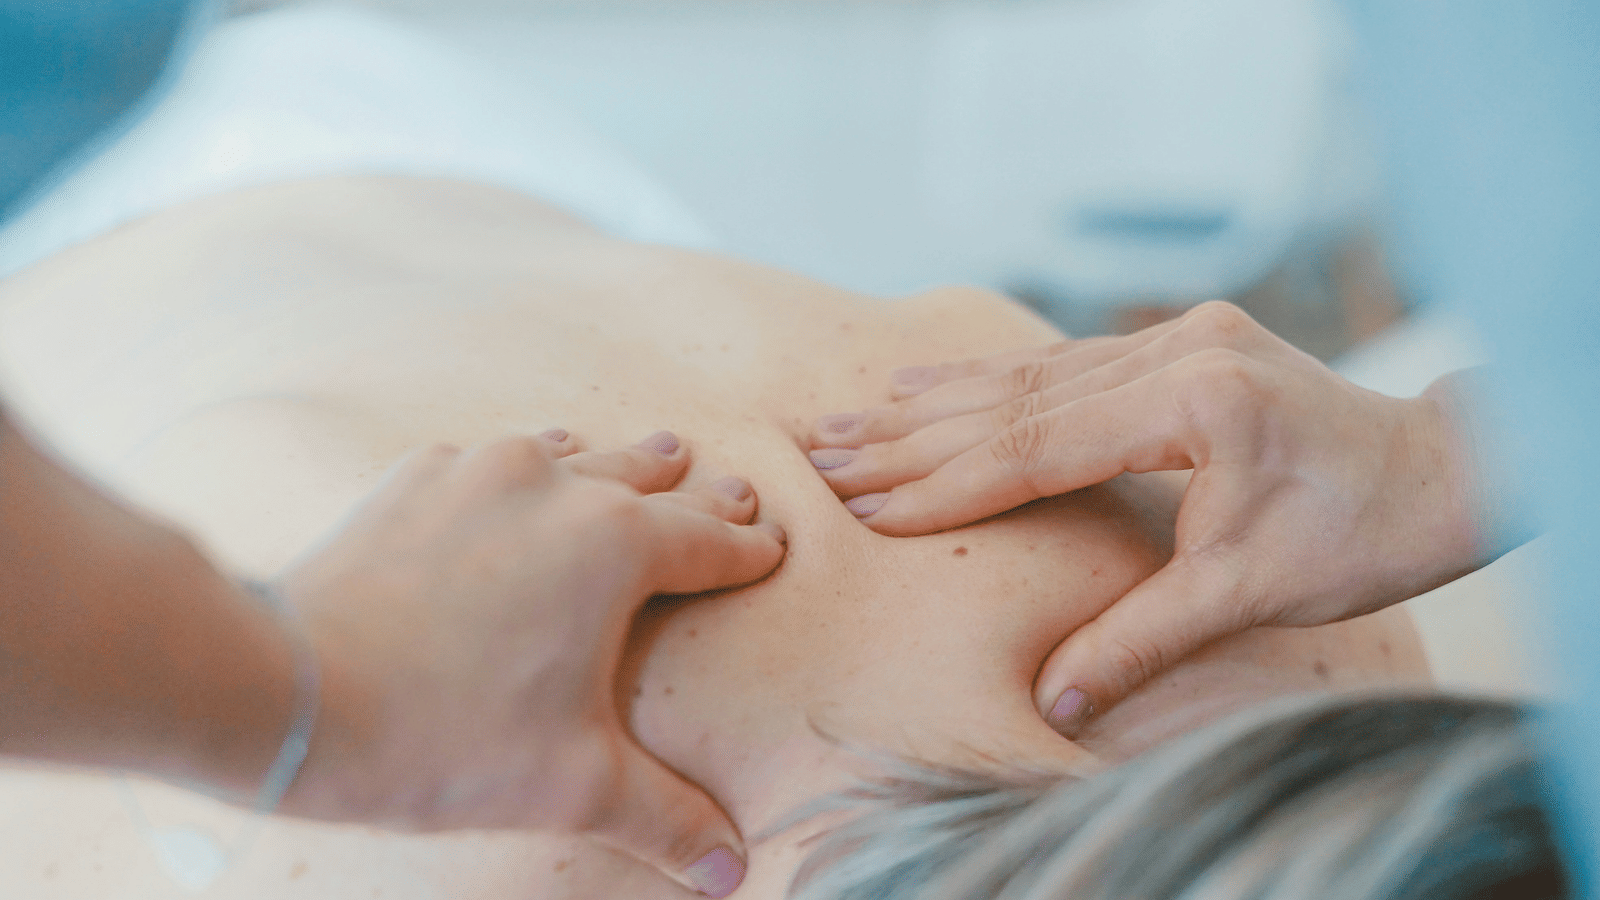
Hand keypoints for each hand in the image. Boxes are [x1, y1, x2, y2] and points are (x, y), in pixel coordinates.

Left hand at [276, 429, 782, 896]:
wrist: (292, 693)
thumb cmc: (443, 736)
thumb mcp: (573, 786)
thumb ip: (665, 819)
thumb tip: (729, 871)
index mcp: (617, 546)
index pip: (709, 541)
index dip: (747, 548)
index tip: (771, 544)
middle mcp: (557, 485)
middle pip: (648, 479)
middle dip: (694, 492)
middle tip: (729, 486)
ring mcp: (479, 471)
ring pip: (570, 453)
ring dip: (612, 463)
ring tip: (648, 453)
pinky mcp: (413, 479)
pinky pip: (487, 459)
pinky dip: (520, 469)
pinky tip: (515, 474)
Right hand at [808, 301, 1479, 734]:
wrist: (1440, 470)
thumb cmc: (1360, 534)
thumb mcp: (1248, 593)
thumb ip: (1142, 639)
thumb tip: (1057, 701)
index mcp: (1193, 401)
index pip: (1036, 447)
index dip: (945, 484)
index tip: (866, 506)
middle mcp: (1177, 350)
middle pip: (1016, 399)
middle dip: (913, 433)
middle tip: (823, 451)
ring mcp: (1179, 337)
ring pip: (1032, 373)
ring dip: (938, 400)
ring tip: (854, 414)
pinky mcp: (1182, 342)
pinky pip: (1065, 361)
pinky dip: (994, 381)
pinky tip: (937, 383)